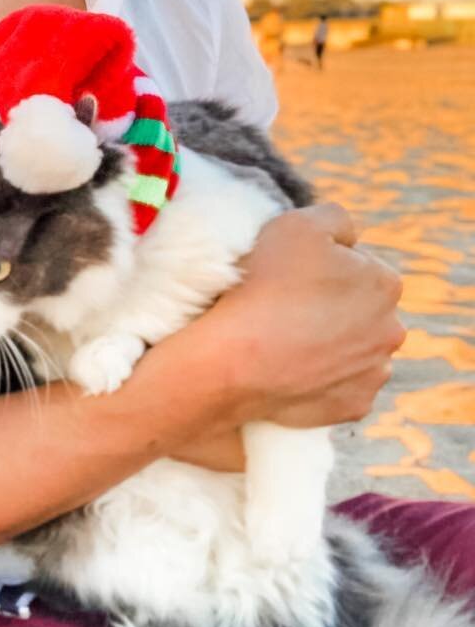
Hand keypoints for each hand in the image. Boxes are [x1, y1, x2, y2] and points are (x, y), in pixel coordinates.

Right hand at [185, 203, 403, 430]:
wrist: (234, 360)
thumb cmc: (264, 287)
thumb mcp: (296, 224)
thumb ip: (335, 218)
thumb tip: (349, 237)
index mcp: (385, 283)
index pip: (358, 267)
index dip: (322, 269)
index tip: (289, 277)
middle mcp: (391, 330)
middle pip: (360, 311)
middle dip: (333, 309)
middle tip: (286, 308)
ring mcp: (374, 373)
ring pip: (354, 351)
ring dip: (330, 345)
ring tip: (286, 341)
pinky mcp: (354, 407)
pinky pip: (340, 388)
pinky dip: (321, 381)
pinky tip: (290, 371)